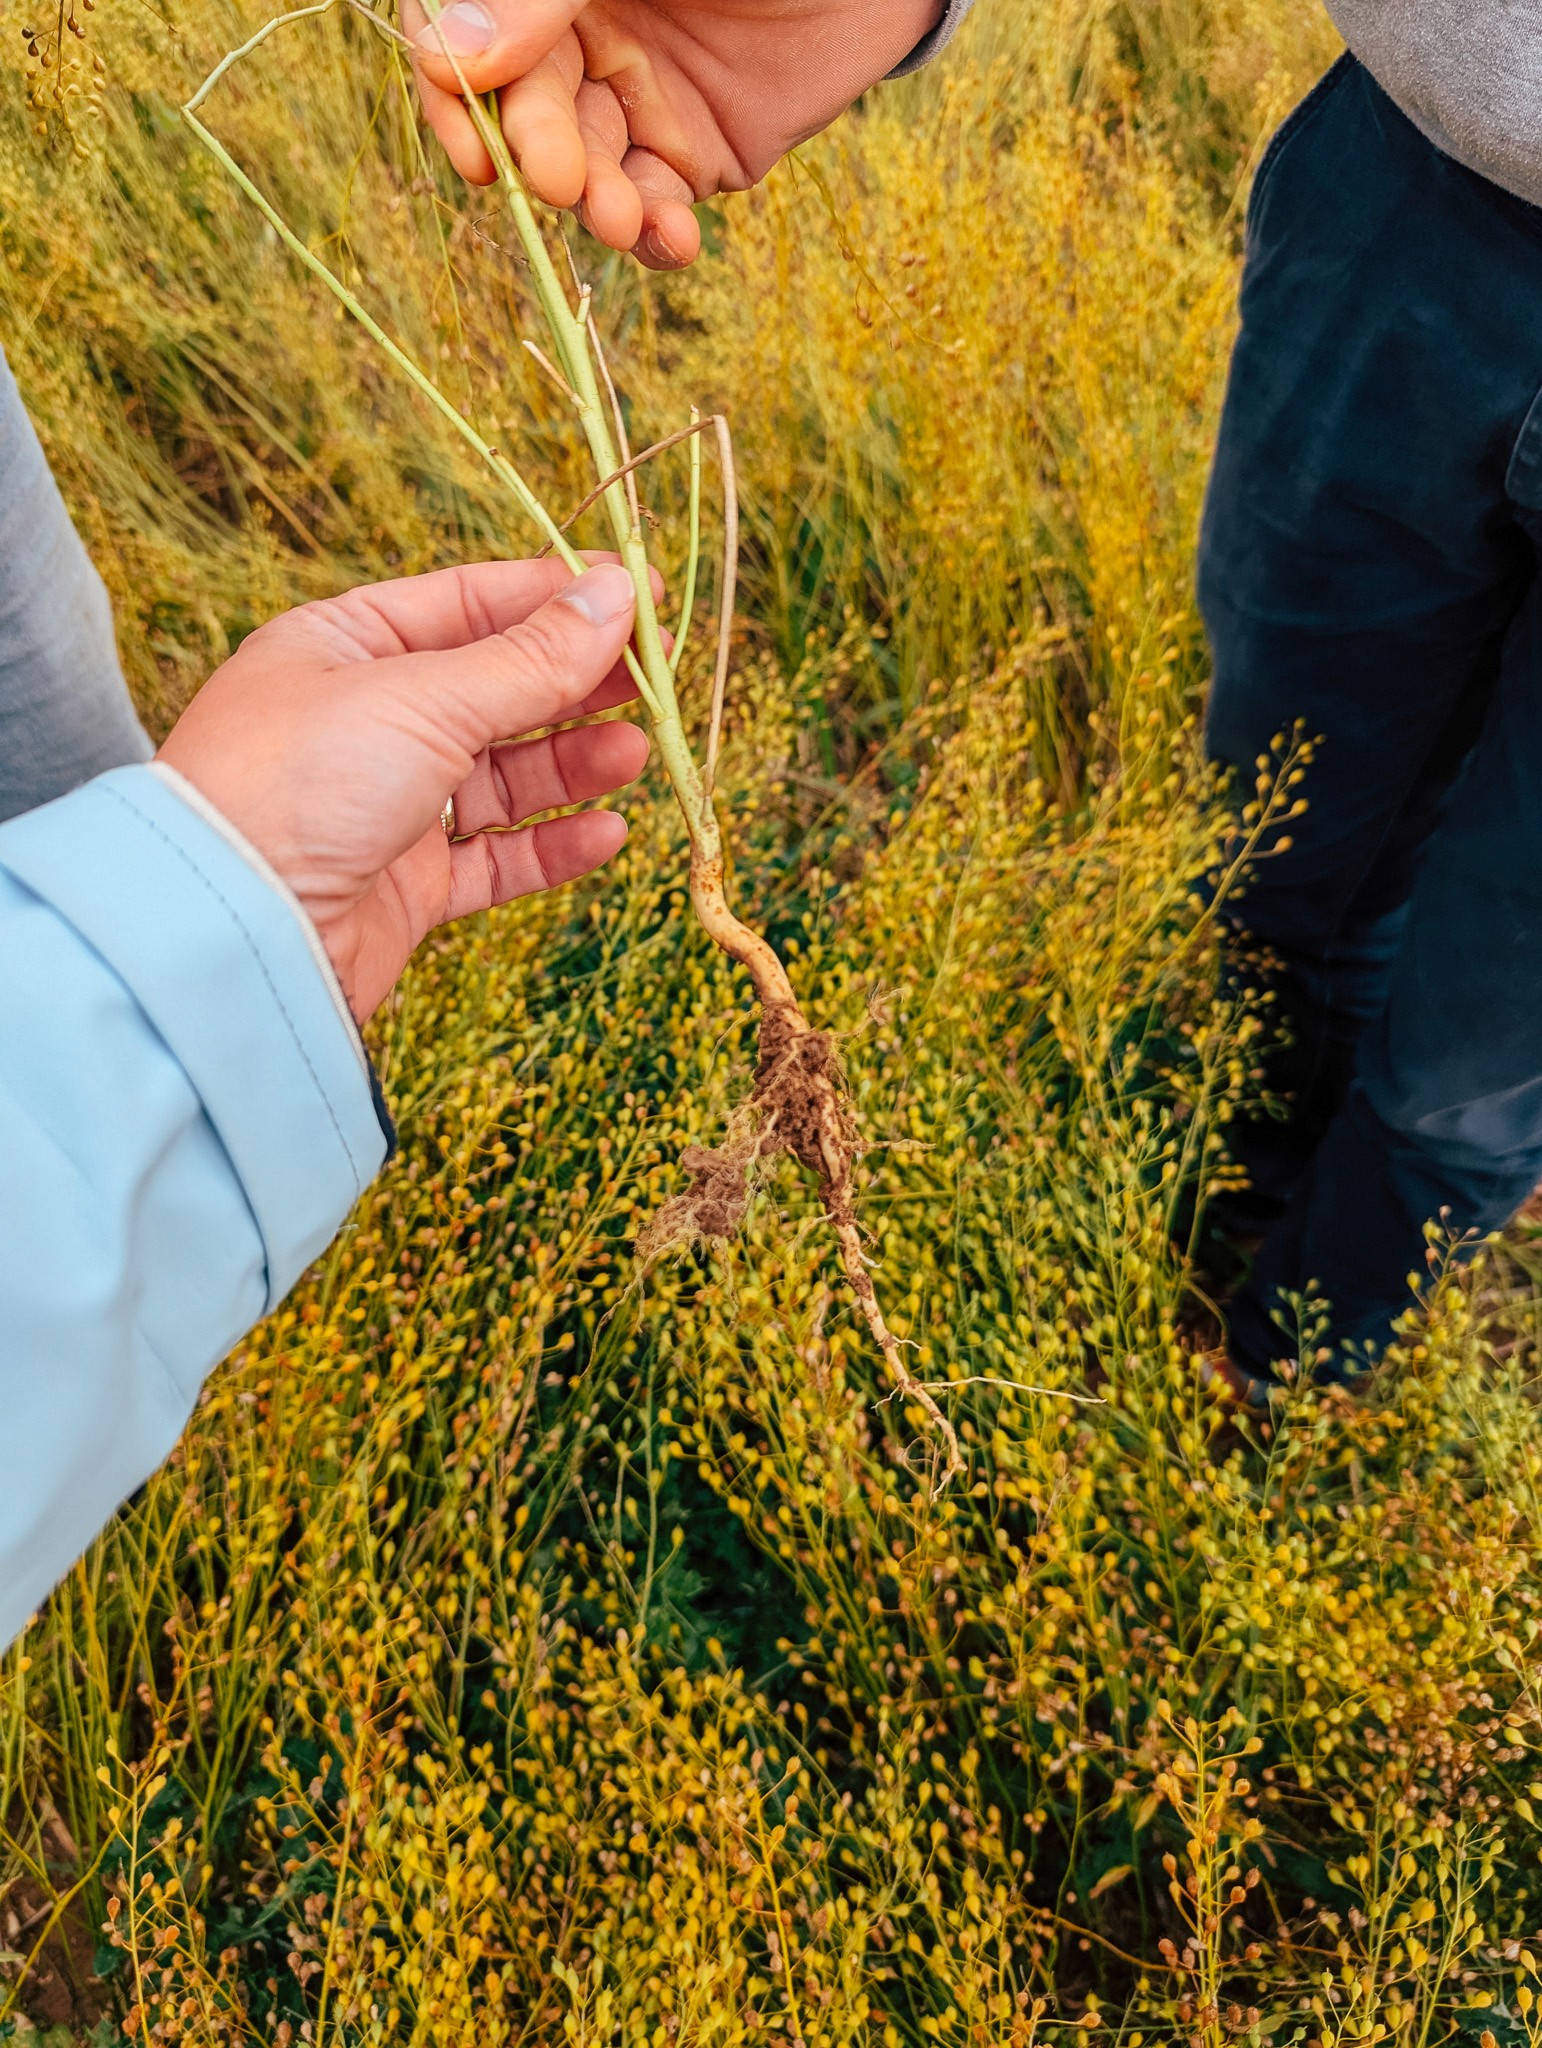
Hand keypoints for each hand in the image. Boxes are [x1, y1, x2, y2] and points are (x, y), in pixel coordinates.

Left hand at [158, 558, 649, 1021]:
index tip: (646, 596)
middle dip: (576, 683)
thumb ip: (531, 657)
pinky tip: (607, 833)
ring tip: (636, 754)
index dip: (559, 598)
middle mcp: (363, 721)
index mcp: (344, 646)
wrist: (232, 933)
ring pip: (502, 776)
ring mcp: (383, 806)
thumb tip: (618, 592)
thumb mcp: (425, 698)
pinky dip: (551, 847)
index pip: (470, 603)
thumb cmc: (299, 783)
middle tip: (658, 679)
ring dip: (573, 763)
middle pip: (494, 688)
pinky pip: (494, 859)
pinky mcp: (402, 887)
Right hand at [406, 0, 941, 268]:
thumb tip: (448, 58)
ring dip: (595, 207)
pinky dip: (656, 238)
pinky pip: (656, 210)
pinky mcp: (697, 156)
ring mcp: (638, 102)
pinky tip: (672, 239)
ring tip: (621, 218)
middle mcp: (580, 40)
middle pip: (525, 115)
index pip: (465, 43)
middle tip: (562, 178)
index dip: (456, 97)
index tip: (472, 140)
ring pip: (587, 173)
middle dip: (538, 155)